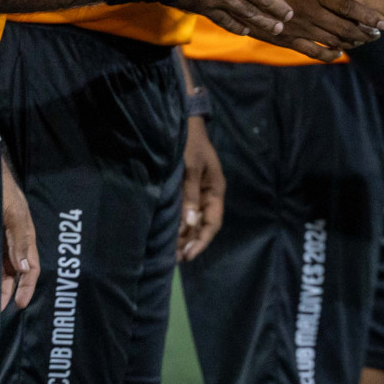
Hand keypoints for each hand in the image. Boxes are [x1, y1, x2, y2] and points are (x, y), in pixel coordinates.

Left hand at [0, 157, 38, 310]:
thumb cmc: (1, 191)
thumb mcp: (13, 214)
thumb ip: (19, 240)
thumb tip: (25, 268)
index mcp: (26, 235)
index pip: (32, 268)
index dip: (27, 287)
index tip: (19, 305)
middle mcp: (13, 241)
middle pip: (15, 272)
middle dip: (9, 291)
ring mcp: (0, 239)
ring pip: (1, 268)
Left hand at [178, 116, 224, 261]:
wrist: (184, 124)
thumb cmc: (189, 145)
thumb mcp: (190, 168)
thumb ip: (190, 195)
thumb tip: (189, 224)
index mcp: (215, 190)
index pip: (213, 223)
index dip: (201, 240)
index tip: (188, 255)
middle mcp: (208, 195)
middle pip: (203, 225)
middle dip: (191, 243)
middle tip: (175, 259)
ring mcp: (197, 193)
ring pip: (193, 221)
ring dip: (184, 237)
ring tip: (170, 253)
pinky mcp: (186, 190)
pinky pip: (185, 212)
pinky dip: (178, 225)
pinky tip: (169, 234)